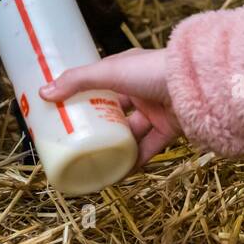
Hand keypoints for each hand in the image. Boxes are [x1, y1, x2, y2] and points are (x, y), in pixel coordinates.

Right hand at [39, 48, 182, 167]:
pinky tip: (118, 173)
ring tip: (94, 161)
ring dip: (115, 147)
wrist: (198, 84)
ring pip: (131, 133)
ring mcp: (156, 110)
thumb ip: (77, 81)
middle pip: (115, 111)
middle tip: (76, 140)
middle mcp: (142, 89)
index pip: (100, 82)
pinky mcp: (170, 129)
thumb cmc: (153, 70)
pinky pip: (149, 148)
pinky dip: (134, 160)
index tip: (64, 111)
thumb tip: (44, 93)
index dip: (82, 96)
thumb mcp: (110, 71)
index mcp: (127, 70)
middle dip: (98, 125)